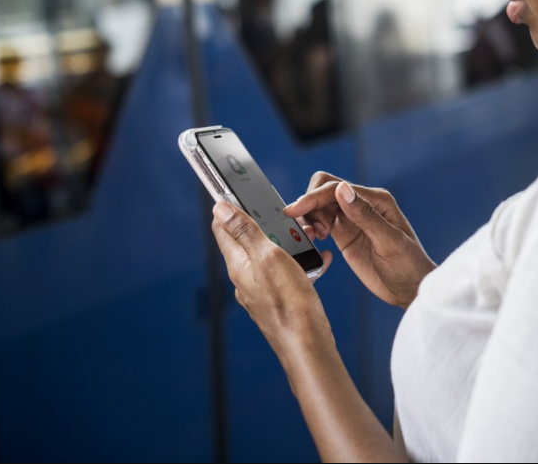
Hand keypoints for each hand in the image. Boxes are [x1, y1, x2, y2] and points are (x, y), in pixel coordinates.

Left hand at [212, 202, 334, 360]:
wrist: (308, 346)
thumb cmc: (289, 304)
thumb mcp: (268, 257)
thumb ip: (246, 232)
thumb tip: (221, 208)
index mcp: (238, 264)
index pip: (223, 228)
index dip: (229, 207)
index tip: (239, 191)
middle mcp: (245, 278)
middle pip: (249, 240)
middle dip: (267, 224)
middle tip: (286, 217)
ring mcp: (261, 290)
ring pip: (271, 256)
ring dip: (288, 242)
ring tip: (307, 239)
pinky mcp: (279, 299)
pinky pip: (287, 272)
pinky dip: (299, 263)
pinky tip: (316, 262)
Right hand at [285, 172, 435, 308]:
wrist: (411, 290)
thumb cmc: (408, 266)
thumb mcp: (389, 242)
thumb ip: (365, 215)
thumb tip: (342, 189)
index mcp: (376, 200)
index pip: (336, 188)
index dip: (313, 197)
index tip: (295, 210)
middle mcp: (362, 205)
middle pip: (324, 191)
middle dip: (309, 205)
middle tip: (311, 231)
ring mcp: (352, 219)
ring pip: (319, 206)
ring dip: (309, 218)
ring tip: (314, 237)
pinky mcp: (344, 234)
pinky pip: (321, 222)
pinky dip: (312, 228)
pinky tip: (315, 241)